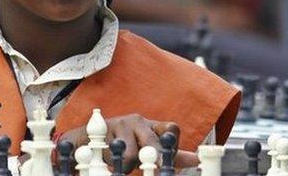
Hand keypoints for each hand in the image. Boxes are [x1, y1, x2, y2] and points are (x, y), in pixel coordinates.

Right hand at [60, 114, 198, 171]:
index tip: (168, 158)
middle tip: (151, 167)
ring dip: (128, 165)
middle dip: (154, 158)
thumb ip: (171, 154)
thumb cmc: (125, 145)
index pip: (172, 128)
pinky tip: (110, 157)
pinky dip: (113, 162)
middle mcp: (138, 121)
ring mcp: (121, 124)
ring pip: (132, 153)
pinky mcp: (104, 130)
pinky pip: (113, 154)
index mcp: (152, 126)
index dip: (172, 144)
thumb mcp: (148, 149)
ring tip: (123, 162)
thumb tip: (197, 159)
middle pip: (153, 142)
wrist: (90, 140)